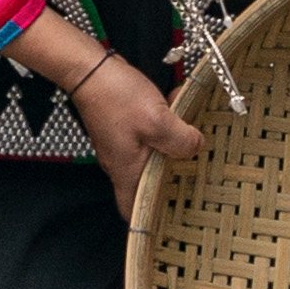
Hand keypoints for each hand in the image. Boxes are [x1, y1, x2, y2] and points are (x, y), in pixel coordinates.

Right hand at [67, 52, 205, 206]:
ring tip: (194, 134)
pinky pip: (151, 137)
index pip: (132, 210)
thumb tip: (195, 148)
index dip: (150, 219)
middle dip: (174, 179)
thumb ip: (182, 141)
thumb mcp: (158, 121)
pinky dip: (167, 129)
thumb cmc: (115, 96)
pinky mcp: (126, 128)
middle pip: (150, 184)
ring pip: (155, 157)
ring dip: (174, 148)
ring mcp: (123, 145)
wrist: (89, 69)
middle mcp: (122, 163)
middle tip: (200, 172)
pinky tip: (178, 112)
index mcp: (126, 170)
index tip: (175, 218)